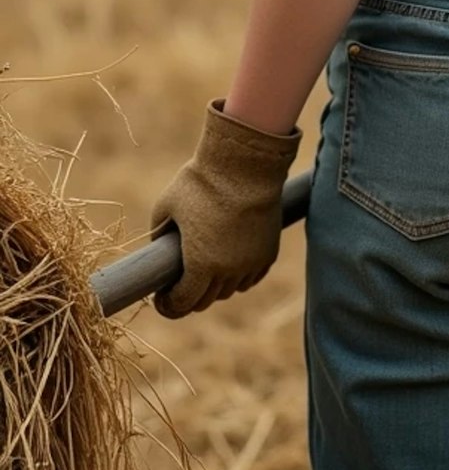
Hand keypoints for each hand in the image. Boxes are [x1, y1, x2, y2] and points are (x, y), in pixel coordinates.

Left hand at [150, 100, 300, 317]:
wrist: (247, 164)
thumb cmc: (203, 182)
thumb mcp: (166, 206)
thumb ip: (159, 233)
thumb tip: (160, 247)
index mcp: (200, 265)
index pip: (182, 304)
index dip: (167, 305)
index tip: (162, 297)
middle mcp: (228, 271)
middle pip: (206, 301)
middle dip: (189, 296)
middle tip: (181, 283)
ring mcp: (251, 263)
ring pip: (229, 290)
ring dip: (215, 285)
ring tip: (206, 268)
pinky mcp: (269, 253)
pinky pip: (250, 276)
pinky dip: (238, 274)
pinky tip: (229, 261)